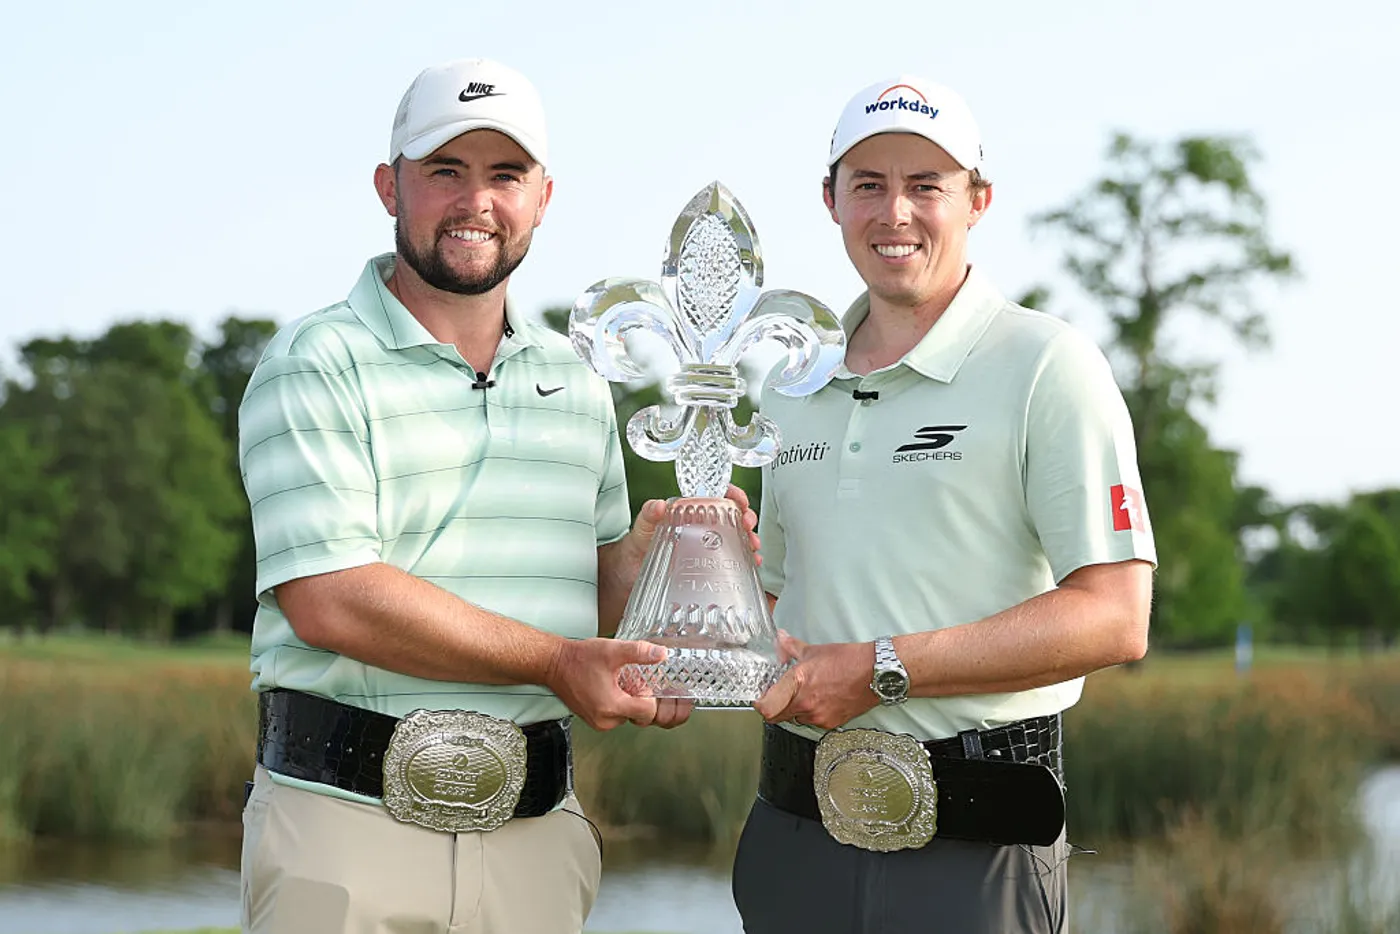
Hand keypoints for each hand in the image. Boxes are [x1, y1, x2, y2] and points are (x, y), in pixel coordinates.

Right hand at [546, 638, 683, 730]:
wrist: (554, 664)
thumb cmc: (578, 659)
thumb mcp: (612, 650)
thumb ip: (639, 652)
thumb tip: (661, 654)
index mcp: (612, 706)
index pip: (648, 711)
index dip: (649, 695)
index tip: (639, 681)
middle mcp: (605, 720)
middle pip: (639, 715)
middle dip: (639, 698)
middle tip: (628, 679)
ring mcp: (598, 723)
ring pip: (628, 716)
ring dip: (628, 701)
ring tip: (618, 682)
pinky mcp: (593, 720)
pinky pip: (615, 716)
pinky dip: (617, 704)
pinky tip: (610, 688)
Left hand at [623, 483, 761, 569]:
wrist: (629, 576)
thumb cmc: (636, 547)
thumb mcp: (641, 528)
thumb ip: (648, 515)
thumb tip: (658, 505)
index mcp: (688, 512)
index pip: (715, 495)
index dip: (731, 494)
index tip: (740, 500)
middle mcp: (700, 527)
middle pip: (731, 516)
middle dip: (745, 517)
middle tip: (747, 524)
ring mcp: (705, 547)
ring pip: (735, 537)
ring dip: (748, 539)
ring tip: (753, 546)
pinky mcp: (707, 566)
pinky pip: (731, 560)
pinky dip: (745, 560)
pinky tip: (751, 563)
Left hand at [753, 631, 878, 730]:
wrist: (875, 673)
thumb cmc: (848, 660)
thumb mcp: (815, 651)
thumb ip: (791, 648)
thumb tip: (780, 638)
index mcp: (797, 683)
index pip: (766, 707)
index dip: (760, 705)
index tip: (760, 698)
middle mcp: (805, 703)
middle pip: (777, 717)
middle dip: (775, 707)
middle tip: (779, 695)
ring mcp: (818, 716)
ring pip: (796, 719)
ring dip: (795, 710)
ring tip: (805, 694)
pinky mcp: (831, 723)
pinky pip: (813, 721)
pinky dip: (812, 713)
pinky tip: (820, 699)